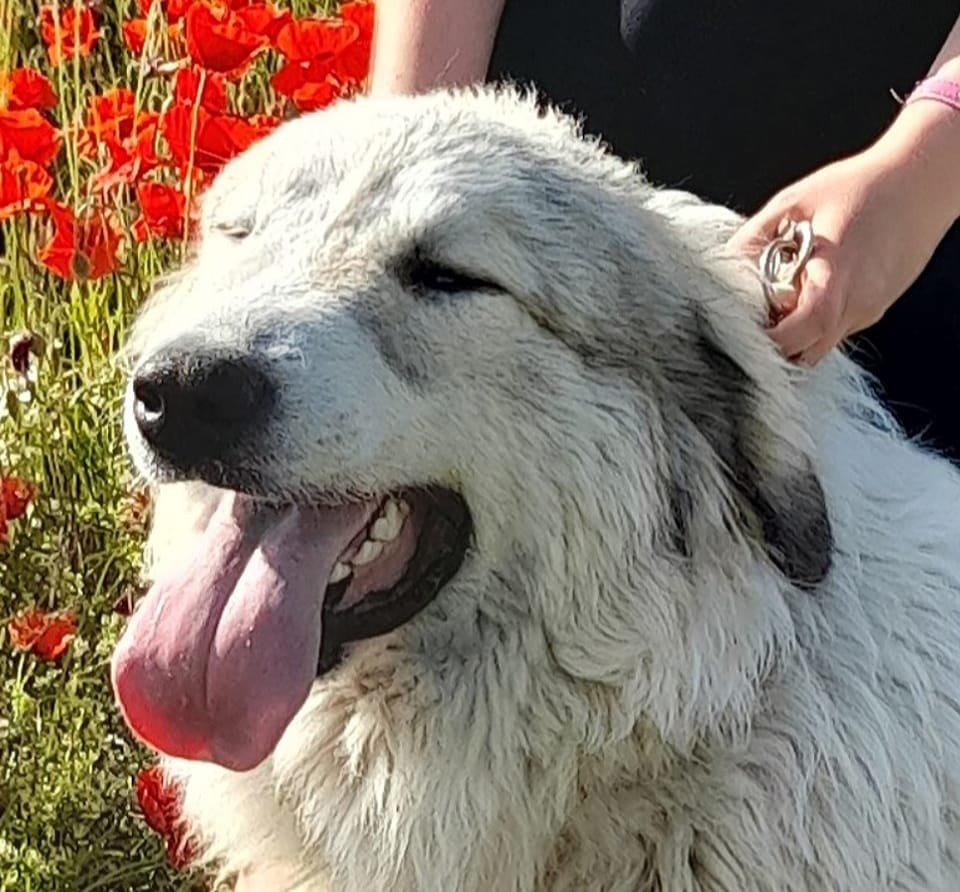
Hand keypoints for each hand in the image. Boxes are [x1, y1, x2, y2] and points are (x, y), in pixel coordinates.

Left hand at [730, 144, 949, 364]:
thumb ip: (755, 237)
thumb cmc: (862, 185)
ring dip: (794, 336)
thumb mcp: (795, 202)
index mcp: (836, 275)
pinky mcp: (875, 309)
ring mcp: (869, 310)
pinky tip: (804, 294)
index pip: (799, 332)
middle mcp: (857, 302)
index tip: (740, 333)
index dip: (767, 341)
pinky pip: (837, 331)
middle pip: (806, 353)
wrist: (923, 180)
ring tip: (778, 303)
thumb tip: (719, 264)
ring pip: (821, 346)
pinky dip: (814, 324)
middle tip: (751, 322)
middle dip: (775, 346)